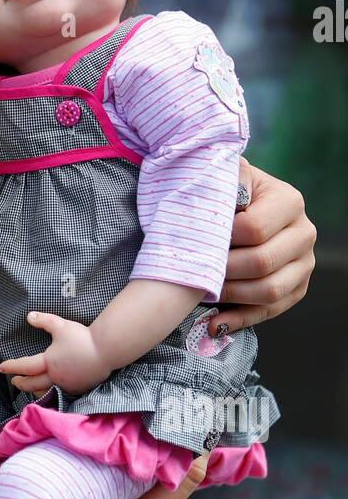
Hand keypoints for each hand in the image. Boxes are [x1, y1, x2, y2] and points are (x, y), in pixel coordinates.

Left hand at [0, 312, 110, 396]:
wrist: (106, 350)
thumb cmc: (82, 337)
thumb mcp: (60, 325)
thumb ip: (44, 320)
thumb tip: (29, 316)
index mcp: (49, 362)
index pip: (25, 366)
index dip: (12, 366)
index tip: (1, 367)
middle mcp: (56, 376)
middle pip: (33, 384)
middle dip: (22, 382)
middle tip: (14, 380)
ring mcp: (68, 384)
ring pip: (46, 391)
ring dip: (35, 390)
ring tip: (30, 388)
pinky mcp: (79, 388)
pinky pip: (61, 393)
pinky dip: (51, 392)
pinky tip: (51, 389)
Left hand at [208, 161, 316, 336]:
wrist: (239, 206)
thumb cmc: (228, 192)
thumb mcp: (227, 175)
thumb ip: (227, 177)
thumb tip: (225, 194)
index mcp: (289, 201)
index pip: (254, 229)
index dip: (221, 238)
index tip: (196, 240)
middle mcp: (304, 233)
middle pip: (262, 262)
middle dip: (223, 270)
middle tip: (194, 270)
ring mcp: (304, 264)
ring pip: (269, 291)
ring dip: (231, 296)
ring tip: (202, 292)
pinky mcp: (297, 288)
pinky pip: (270, 311)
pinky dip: (240, 319)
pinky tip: (214, 323)